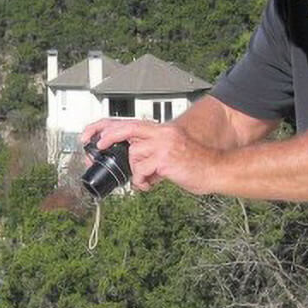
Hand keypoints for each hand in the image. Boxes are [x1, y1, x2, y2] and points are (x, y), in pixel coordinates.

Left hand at [79, 118, 217, 193]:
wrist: (215, 170)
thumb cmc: (196, 164)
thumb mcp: (171, 154)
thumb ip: (152, 156)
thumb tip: (135, 168)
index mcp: (161, 131)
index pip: (130, 123)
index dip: (108, 126)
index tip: (92, 134)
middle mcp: (161, 134)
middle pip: (127, 128)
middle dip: (107, 136)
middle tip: (96, 146)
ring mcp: (163, 146)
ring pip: (134, 155)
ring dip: (135, 172)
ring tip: (146, 179)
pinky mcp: (165, 160)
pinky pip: (142, 171)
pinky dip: (142, 182)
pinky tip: (150, 184)